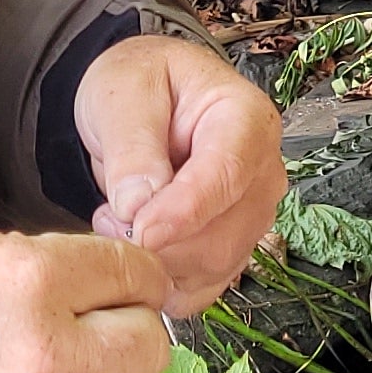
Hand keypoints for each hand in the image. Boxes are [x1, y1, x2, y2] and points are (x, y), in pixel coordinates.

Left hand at [70, 32, 284, 313]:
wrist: (144, 103)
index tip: (140, 230)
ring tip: (116, 220)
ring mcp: (253, 215)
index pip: (228, 175)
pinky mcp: (233, 249)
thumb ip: (131, 144)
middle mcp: (263, 172)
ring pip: (212, 267)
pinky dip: (162, 280)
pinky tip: (136, 245)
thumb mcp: (124, 93)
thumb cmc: (141, 85)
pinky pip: (201, 287)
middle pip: (223, 234)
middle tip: (107, 216)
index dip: (184, 212)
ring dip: (155, 260)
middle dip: (160, 241)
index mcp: (247, 118)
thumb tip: (137, 206)